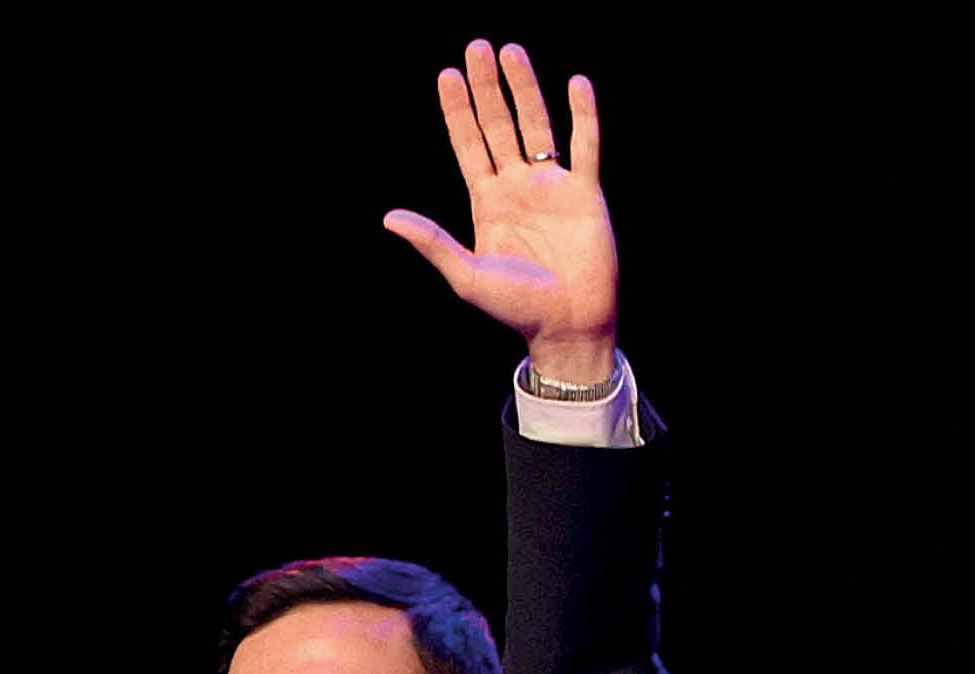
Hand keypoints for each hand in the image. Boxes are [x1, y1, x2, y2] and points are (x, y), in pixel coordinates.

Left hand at [384, 40, 617, 383]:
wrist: (568, 325)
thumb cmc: (516, 308)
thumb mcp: (467, 276)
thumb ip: (432, 242)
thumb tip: (388, 218)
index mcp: (487, 204)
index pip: (469, 146)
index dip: (458, 112)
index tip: (448, 75)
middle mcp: (517, 188)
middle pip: (499, 126)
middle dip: (487, 88)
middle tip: (477, 47)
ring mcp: (552, 186)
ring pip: (537, 125)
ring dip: (525, 89)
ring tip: (512, 52)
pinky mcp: (585, 193)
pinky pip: (584, 145)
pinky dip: (583, 115)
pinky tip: (575, 84)